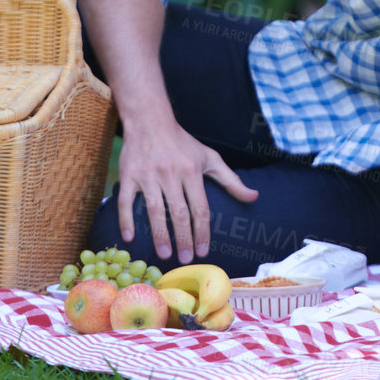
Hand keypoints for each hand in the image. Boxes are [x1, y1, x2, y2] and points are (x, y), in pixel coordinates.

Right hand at [115, 117, 257, 261]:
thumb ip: (231, 180)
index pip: (200, 208)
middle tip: (184, 259)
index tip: (203, 251)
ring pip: (154, 210)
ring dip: (159, 234)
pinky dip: (126, 220)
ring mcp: (148, 176)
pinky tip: (128, 238)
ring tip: (164, 254)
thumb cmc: (182, 143)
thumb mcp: (209, 157)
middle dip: (183, 238)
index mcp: (191, 171)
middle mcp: (170, 174)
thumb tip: (254, 197)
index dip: (202, 231)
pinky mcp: (128, 176)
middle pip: (179, 213)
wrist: (149, 120)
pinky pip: (125, 202)